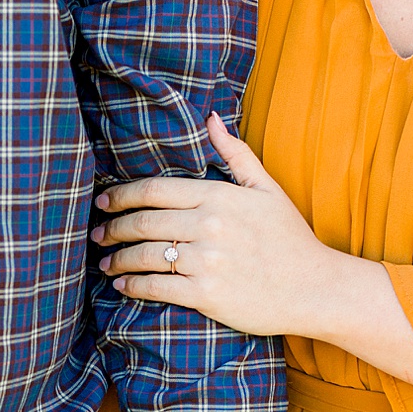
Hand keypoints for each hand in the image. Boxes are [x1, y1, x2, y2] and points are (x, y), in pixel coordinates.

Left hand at [95, 113, 412, 405]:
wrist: (316, 289)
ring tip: (105, 263)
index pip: (155, 190)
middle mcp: (209, 226)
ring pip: (145, 256)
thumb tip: (210, 117)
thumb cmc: (290, 239)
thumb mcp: (267, 189)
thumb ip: (235, 154)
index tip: (103, 201)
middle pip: (143, 222)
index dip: (121, 195)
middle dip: (113, 229)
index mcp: (220, 196)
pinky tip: (123, 285)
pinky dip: (133, 286)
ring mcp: (207, 261)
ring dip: (118, 260)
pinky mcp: (206, 294)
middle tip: (96, 235)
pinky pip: (156, 287)